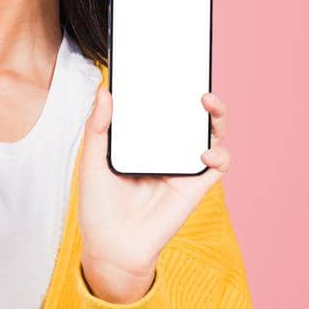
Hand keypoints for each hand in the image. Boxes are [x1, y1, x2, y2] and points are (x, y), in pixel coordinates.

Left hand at [75, 89, 230, 302]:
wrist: (110, 246)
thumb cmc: (98, 205)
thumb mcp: (91, 161)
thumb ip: (98, 127)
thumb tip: (105, 91)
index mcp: (142, 141)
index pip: (159, 107)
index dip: (166, 86)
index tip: (167, 62)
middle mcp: (165, 149)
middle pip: (189, 116)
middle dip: (198, 93)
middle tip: (193, 77)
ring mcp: (182, 166)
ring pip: (209, 133)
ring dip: (216, 115)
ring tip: (207, 101)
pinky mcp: (195, 186)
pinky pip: (218, 164)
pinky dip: (218, 153)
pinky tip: (203, 150)